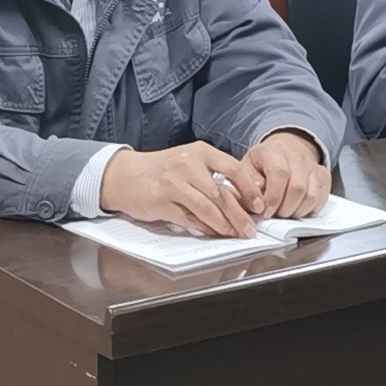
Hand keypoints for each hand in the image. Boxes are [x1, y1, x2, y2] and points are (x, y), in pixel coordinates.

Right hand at [99, 142, 259, 237]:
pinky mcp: (162, 201)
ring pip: (208, 209)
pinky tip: (213, 233)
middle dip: (240, 215)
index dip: (250, 190)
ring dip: (224, 225)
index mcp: (200, 151)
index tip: (260, 206)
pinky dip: (204, 229)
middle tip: (250, 229)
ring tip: (235, 234)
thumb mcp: (190, 161)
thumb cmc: (162, 169)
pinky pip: (189, 219)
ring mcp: (174, 183)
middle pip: (222, 194)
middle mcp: (188, 164)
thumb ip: (213, 175)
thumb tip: (243, 199)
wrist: (125, 175)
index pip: (234, 170)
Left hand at [240, 131, 328, 220]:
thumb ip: (247, 187)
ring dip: (296, 211)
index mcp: (273, 151)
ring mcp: (313, 166)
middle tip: (274, 215)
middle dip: (284, 208)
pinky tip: (296, 209)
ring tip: (284, 213)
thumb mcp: (245, 171)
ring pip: (311, 196)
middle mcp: (297, 156)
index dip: (273, 197)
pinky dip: (308, 210)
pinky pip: (321, 199)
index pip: (279, 173)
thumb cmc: (261, 165)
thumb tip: (257, 205)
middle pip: (297, 188)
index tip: (264, 212)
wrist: (283, 151)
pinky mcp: (323, 176)